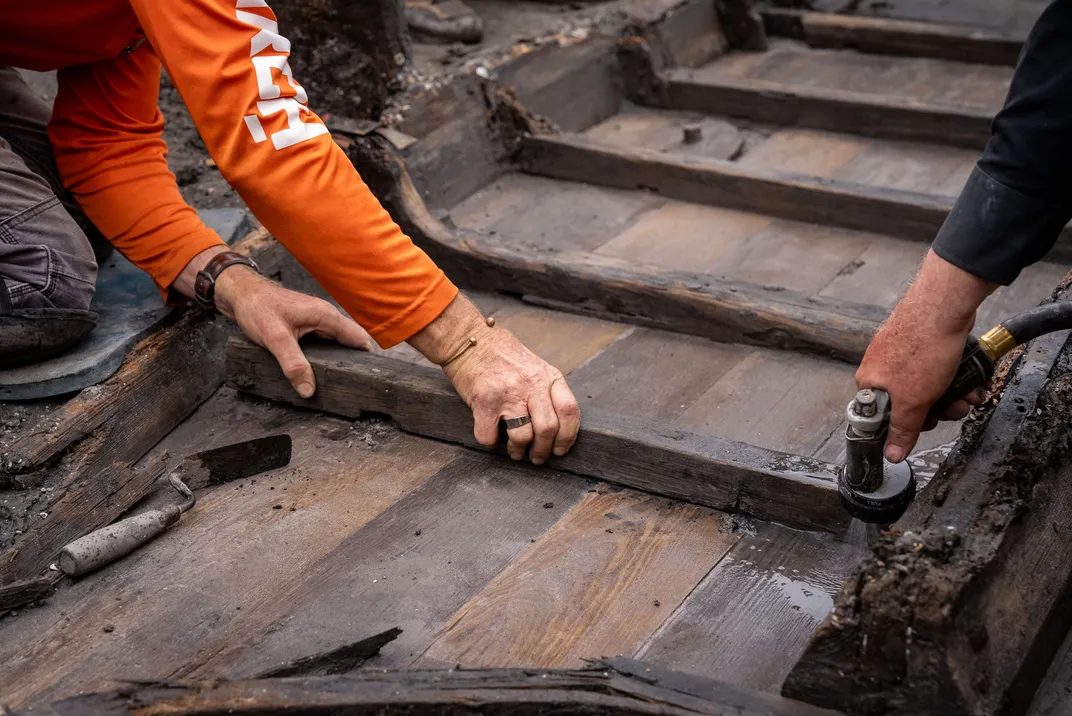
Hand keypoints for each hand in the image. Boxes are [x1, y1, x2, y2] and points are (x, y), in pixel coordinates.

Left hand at [215, 266, 373, 397]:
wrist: (239, 294)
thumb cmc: (257, 307)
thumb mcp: (275, 338)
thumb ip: (293, 364)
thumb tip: (308, 390)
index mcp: (326, 316)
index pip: (359, 338)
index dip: (366, 359)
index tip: (369, 379)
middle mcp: (325, 317)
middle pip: (349, 344)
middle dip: (352, 364)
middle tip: (350, 388)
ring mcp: (316, 322)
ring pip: (335, 345)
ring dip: (335, 362)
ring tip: (335, 384)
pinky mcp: (306, 327)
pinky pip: (322, 345)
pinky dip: (322, 358)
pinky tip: (316, 372)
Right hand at [408, 295, 579, 463]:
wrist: (469, 340)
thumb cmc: (502, 355)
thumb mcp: (535, 366)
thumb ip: (547, 391)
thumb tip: (558, 428)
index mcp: (548, 376)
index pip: (569, 411)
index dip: (568, 437)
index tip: (561, 449)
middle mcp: (531, 384)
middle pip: (548, 429)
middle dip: (543, 451)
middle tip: (537, 457)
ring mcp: (507, 394)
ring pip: (522, 437)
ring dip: (518, 451)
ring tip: (515, 451)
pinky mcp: (484, 403)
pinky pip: (490, 437)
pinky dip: (490, 442)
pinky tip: (491, 435)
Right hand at [856, 250, 995, 462]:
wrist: (943, 306)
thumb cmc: (921, 348)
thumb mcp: (913, 401)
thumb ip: (902, 430)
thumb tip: (891, 455)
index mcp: (869, 383)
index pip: (882, 418)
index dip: (906, 427)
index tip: (925, 426)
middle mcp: (881, 368)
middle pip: (908, 404)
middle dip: (937, 410)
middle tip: (952, 409)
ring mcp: (902, 354)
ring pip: (927, 388)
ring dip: (951, 396)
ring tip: (967, 393)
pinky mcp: (921, 344)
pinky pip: (936, 370)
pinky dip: (954, 378)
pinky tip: (969, 380)